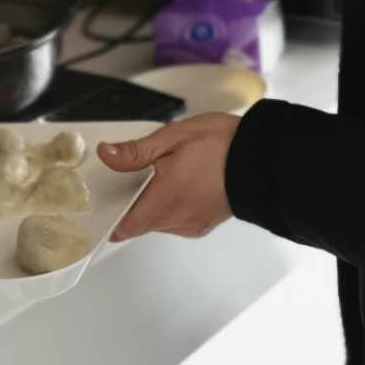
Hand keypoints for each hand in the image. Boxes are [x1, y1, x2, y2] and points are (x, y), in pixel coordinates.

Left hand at [98, 113, 239, 241]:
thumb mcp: (173, 137)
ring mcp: (191, 224)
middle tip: (139, 174)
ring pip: (158, 221)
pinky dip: (172, 205)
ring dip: (154, 203)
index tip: (104, 205)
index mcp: (163, 200)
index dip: (109, 219)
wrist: (261, 157)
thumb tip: (107, 155)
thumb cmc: (222, 144)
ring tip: (166, 174)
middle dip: (133, 202)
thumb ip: (136, 151)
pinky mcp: (204, 224)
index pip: (123, 227)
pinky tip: (182, 183)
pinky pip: (176, 220)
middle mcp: (176, 219)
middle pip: (139, 222)